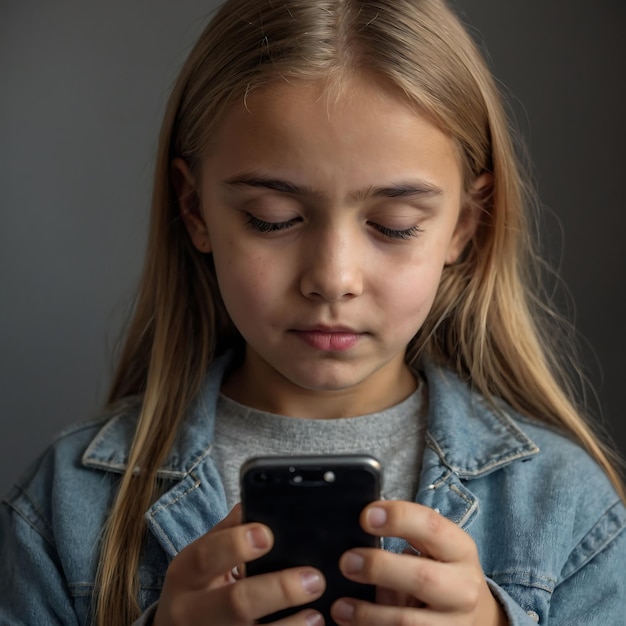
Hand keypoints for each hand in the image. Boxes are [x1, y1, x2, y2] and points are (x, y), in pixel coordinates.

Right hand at [153, 505, 325, 624]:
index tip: (267, 534)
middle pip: (237, 603)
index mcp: (186, 573)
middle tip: (313, 579)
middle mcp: (192, 611)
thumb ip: (230, 530)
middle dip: (279, 590)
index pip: (208, 556)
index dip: (236, 545)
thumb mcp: (203, 554)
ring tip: (316, 614)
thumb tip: (262, 500)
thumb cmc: (199, 583)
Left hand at [330, 501, 507, 625]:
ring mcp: (455, 625)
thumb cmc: (443, 573)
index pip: (431, 526)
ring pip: (407, 623)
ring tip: (340, 608)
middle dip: (379, 568)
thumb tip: (360, 539)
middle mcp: (463, 588)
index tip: (366, 517)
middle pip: (421, 578)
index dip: (398, 518)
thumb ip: (407, 542)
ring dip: (368, 615)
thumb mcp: (436, 549)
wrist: (479, 619)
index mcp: (459, 550)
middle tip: (347, 562)